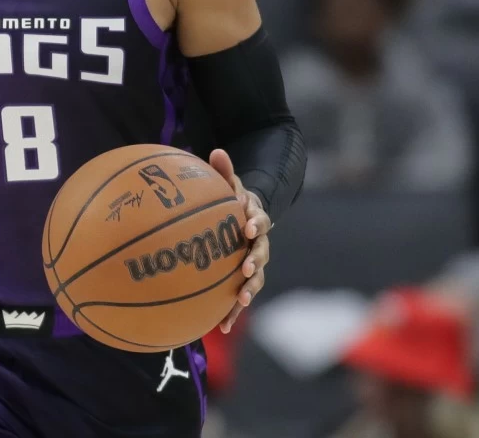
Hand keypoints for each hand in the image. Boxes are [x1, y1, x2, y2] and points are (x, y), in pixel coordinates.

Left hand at [209, 148, 270, 333]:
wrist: (246, 220)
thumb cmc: (232, 201)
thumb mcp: (230, 184)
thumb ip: (225, 170)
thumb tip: (216, 150)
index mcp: (255, 220)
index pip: (258, 220)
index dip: (254, 222)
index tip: (246, 226)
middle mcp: (259, 244)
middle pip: (261, 253)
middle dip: (255, 261)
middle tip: (246, 268)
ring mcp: (253, 263)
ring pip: (256, 279)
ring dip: (249, 289)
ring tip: (241, 301)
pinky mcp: (243, 280)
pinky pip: (239, 297)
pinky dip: (232, 312)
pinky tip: (220, 328)